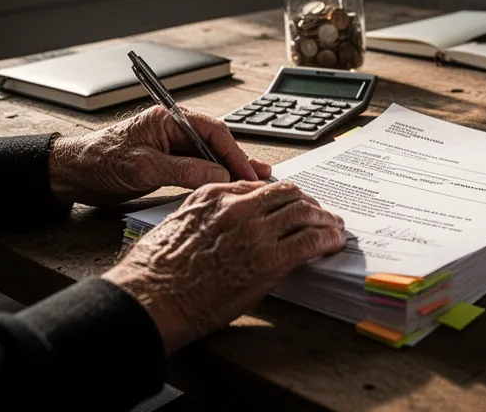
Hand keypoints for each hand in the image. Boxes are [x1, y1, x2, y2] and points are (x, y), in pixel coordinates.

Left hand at [49, 106, 271, 205]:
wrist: (71, 174)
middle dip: (239, 162)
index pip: (213, 131)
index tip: (249, 173)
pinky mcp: (167, 163)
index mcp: (168, 119)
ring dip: (230, 171)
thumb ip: (184, 170)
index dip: (235, 153)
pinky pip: (197, 168)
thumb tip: (220, 175)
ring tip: (253, 183)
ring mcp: (171, 147)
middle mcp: (173, 129)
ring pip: (210, 157)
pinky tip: (227, 187)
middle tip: (261, 179)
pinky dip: (213, 178)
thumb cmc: (99, 162)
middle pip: (216, 143)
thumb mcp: (144, 167)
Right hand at [103, 180, 345, 352]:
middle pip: (288, 194)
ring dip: (325, 219)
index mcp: (214, 195)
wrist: (151, 298)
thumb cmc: (155, 271)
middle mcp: (238, 206)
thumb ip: (208, 214)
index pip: (260, 186)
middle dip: (308, 203)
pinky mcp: (270, 259)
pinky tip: (334, 244)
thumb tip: (231, 220)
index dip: (282, 196)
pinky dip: (329, 239)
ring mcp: (255, 231)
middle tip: (320, 214)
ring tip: (334, 228)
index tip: (291, 204)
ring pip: (305, 212)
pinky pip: (311, 241)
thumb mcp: (177, 224)